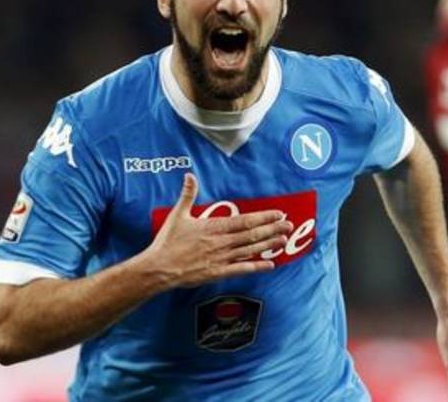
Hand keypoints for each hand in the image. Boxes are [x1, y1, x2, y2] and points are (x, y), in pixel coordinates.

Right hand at [142, 173, 291, 288]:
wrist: (159, 267)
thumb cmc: (168, 241)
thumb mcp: (178, 214)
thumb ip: (187, 195)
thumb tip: (189, 175)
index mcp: (214, 227)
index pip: (244, 220)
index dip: (263, 217)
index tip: (278, 213)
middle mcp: (221, 242)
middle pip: (252, 235)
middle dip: (272, 229)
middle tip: (289, 224)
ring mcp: (221, 258)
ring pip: (250, 250)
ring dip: (268, 244)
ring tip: (283, 240)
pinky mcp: (217, 272)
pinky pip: (241, 269)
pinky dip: (256, 266)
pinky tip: (270, 264)